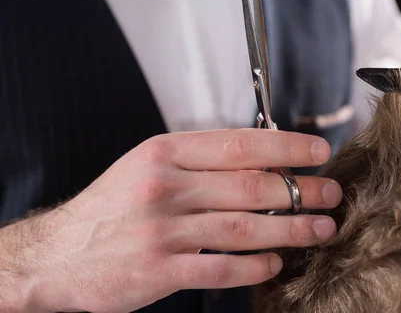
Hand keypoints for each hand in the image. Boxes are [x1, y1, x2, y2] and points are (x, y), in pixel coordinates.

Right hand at [0, 129, 340, 312]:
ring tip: (321, 228)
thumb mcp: (150, 166)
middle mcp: (165, 187)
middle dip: (299, 190)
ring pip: (243, 227)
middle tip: (329, 194)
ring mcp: (162, 230)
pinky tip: (275, 263)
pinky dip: (254, 266)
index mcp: (165, 153)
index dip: (286, 146)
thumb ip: (201, 161)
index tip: (317, 151)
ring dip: (290, 229)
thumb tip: (264, 159)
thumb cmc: (113, 205)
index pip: (239, 144)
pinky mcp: (158, 270)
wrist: (58, 252)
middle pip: (249, 186)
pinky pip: (220, 267)